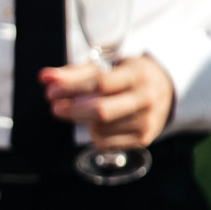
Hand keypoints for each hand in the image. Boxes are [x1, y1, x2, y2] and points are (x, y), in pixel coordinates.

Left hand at [42, 53, 175, 147]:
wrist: (165, 89)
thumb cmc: (127, 75)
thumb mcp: (107, 66)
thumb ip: (74, 73)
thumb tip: (45, 77)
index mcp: (137, 74)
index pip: (100, 83)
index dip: (72, 88)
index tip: (51, 91)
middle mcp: (146, 98)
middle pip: (101, 111)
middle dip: (72, 110)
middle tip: (55, 107)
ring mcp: (147, 120)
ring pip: (100, 129)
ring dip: (83, 122)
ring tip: (82, 111)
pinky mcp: (144, 138)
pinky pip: (106, 143)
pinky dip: (94, 135)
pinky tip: (96, 124)